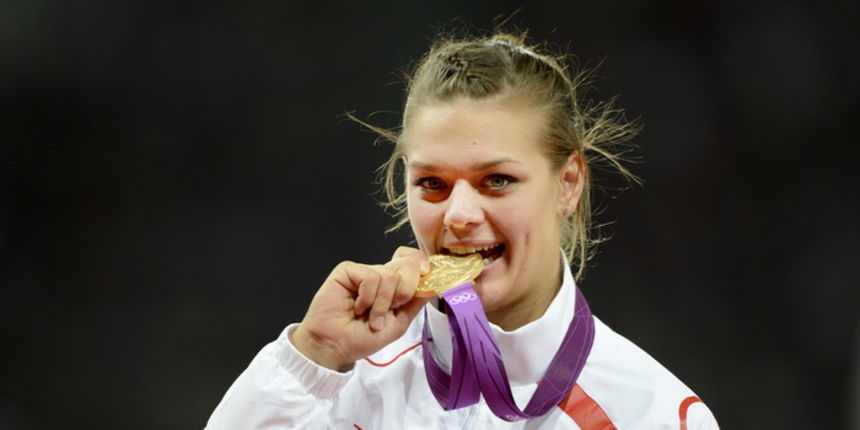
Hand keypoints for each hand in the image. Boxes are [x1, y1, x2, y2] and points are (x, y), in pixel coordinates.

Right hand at [291, 247, 431, 370]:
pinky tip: (357, 307)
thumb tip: (434, 284)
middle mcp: (380, 274)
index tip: (426, 275)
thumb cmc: (362, 337)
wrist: (336, 346)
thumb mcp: (399, 323)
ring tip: (370, 317)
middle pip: (408, 263)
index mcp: (393, 285)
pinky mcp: (347, 271)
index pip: (412, 261)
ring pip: (390, 275)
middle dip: (405, 291)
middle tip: (392, 309)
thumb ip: (415, 302)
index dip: (421, 264)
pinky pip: (370, 277)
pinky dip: (368, 298)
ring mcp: (364, 271)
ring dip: (382, 303)